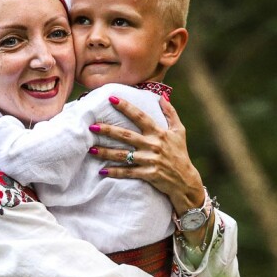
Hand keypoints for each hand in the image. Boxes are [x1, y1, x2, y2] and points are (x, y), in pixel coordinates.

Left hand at [91, 96, 204, 213]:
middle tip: (92, 126)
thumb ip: (170, 113)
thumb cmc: (180, 153)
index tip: (112, 99)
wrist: (186, 180)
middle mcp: (153, 145)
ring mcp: (150, 160)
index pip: (140, 116)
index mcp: (159, 132)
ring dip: (106, 152)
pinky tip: (102, 171)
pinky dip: (115, 172)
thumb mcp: (179, 131)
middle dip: (108, 131)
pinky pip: (128, 172)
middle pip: (126, 136)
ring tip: (90, 149)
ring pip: (123, 155)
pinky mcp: (148, 174)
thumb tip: (162, 96)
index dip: (126, 107)